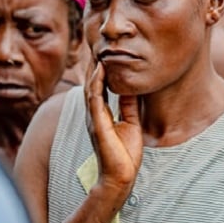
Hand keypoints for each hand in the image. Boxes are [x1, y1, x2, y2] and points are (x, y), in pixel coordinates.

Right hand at [85, 61, 142, 196]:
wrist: (121, 176)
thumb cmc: (125, 153)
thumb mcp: (131, 123)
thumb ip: (129, 106)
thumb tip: (133, 88)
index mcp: (102, 114)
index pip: (100, 87)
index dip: (102, 70)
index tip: (106, 53)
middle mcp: (94, 115)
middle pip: (92, 85)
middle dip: (94, 66)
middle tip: (98, 46)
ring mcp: (94, 120)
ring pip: (91, 89)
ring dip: (94, 71)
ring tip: (98, 53)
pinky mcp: (98, 126)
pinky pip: (95, 101)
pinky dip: (96, 85)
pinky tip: (99, 72)